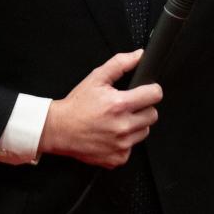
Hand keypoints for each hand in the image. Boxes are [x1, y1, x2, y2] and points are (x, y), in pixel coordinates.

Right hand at [39, 50, 161, 168]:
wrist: (59, 129)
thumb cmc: (77, 105)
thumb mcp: (96, 78)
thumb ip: (120, 64)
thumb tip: (139, 55)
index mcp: (119, 104)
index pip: (154, 95)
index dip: (151, 90)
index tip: (146, 91)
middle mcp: (122, 126)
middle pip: (153, 115)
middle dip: (143, 108)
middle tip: (127, 107)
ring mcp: (121, 145)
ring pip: (144, 132)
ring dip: (135, 125)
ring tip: (117, 121)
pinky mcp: (118, 158)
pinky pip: (132, 148)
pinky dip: (125, 142)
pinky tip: (111, 135)